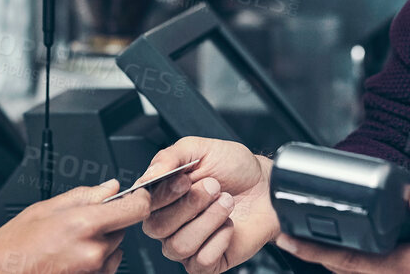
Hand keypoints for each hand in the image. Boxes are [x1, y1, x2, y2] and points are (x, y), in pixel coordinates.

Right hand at [0, 181, 151, 273]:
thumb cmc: (13, 247)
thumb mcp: (45, 208)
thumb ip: (84, 196)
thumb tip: (110, 187)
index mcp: (85, 224)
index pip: (135, 209)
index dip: (139, 199)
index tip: (136, 195)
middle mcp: (94, 251)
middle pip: (123, 228)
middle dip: (108, 222)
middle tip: (79, 223)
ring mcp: (95, 271)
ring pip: (115, 249)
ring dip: (101, 243)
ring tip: (69, 244)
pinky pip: (105, 268)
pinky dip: (95, 261)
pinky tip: (70, 258)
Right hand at [138, 137, 277, 273]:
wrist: (267, 186)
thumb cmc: (234, 168)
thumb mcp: (200, 149)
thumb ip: (169, 157)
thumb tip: (148, 175)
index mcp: (161, 196)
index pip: (143, 205)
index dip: (162, 195)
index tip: (184, 181)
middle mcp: (169, 223)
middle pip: (158, 228)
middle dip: (190, 205)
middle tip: (213, 186)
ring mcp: (187, 244)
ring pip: (179, 246)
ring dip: (208, 220)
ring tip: (226, 202)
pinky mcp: (208, 262)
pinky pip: (202, 261)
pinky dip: (220, 240)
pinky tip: (229, 226)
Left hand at [271, 186, 409, 273]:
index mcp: (402, 268)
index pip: (346, 263)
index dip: (314, 249)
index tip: (286, 235)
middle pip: (339, 266)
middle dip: (311, 247)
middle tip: (282, 224)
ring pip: (349, 267)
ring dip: (325, 250)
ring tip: (299, 225)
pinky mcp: (398, 269)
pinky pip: (362, 264)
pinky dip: (344, 251)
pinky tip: (336, 233)